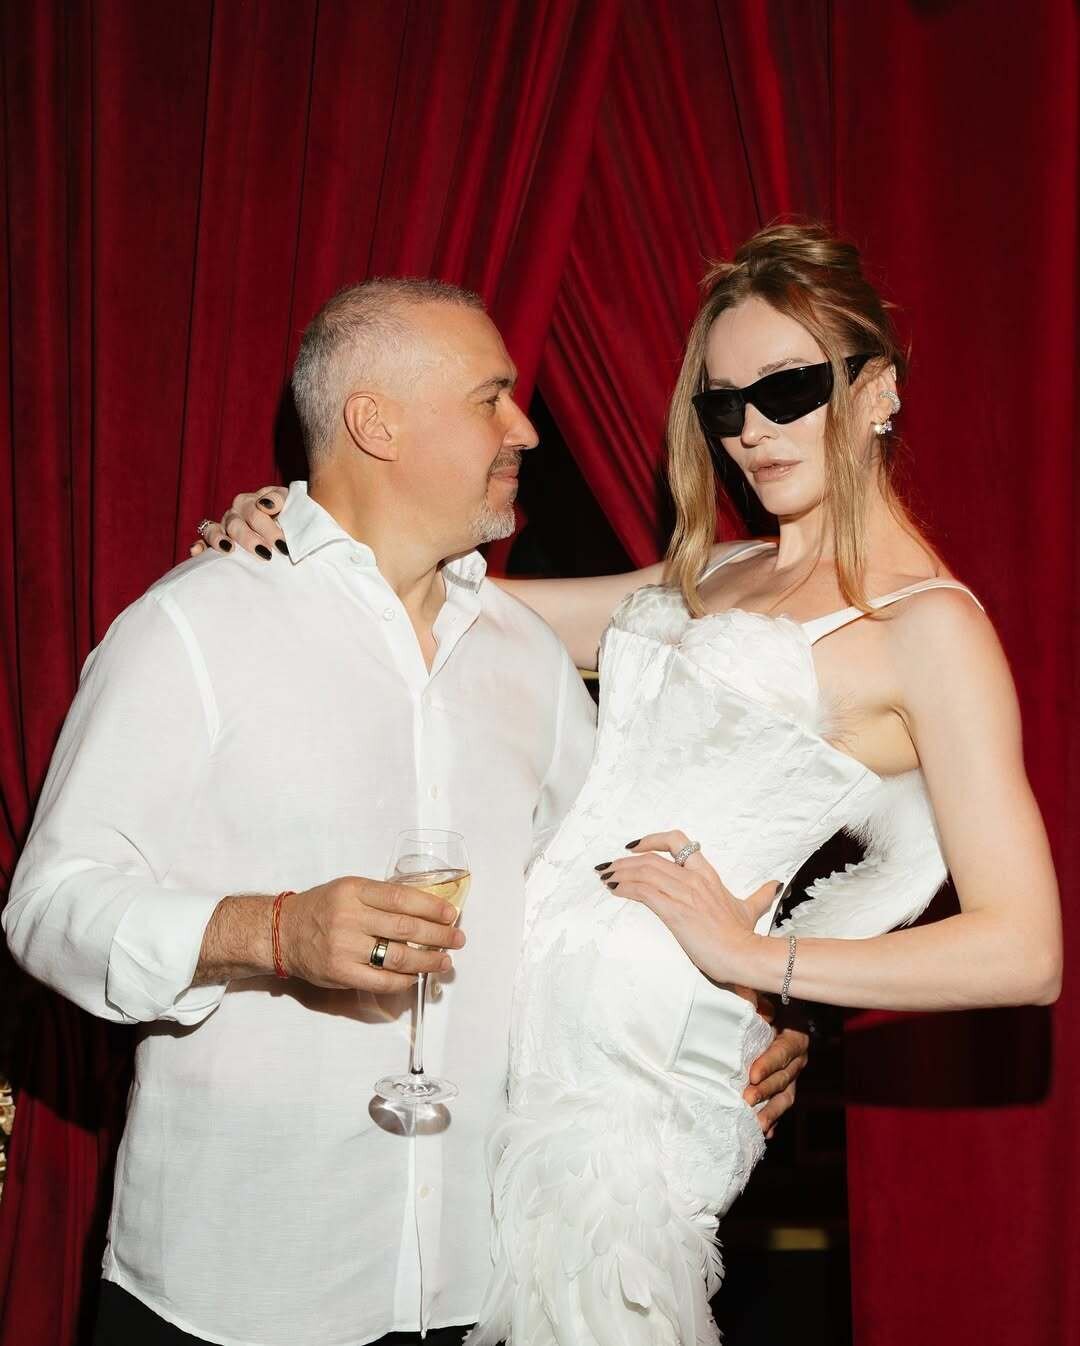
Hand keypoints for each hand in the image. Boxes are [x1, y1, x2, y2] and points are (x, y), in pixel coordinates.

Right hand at [191, 485, 287, 558]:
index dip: (269, 529)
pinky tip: (197, 552)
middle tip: (265, 554)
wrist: (281, 522)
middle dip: (250, 539)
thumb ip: (279, 499)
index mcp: (249, 502)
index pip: (256, 513)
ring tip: (228, 549)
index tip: (282, 545)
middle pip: (236, 525)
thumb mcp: (287, 501)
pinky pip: (202, 542)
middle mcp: (233, 513)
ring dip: (219, 540)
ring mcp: (222, 527)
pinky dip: (198, 546)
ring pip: (214, 531)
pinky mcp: (214, 541)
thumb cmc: (284, 512)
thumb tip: (266, 505)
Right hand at [279, 875, 465, 992]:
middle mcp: (349, 917)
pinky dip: (404, 980)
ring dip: (427, 961)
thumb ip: (381, 898)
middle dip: (438, 935)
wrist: (283, 932)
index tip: (451, 914)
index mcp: (354, 891)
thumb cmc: (322, 908)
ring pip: (397, 957)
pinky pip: (381, 980)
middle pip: (405, 928)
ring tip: (444, 961)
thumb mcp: (348, 890)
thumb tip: (426, 910)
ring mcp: (344, 947)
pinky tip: (416, 976)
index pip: (402, 898)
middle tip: (457, 939)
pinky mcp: (340, 973)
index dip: (431, 907)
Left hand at [601, 829, 775, 985]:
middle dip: (624, 861)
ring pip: (644, 871)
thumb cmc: (743, 936)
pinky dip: (626, 887)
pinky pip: (644, 891)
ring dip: (620, 872)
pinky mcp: (675, 910)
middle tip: (608, 867)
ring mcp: (684, 893)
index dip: (651, 839)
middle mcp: (693, 878)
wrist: (744, 956)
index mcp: (707, 874)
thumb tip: (775, 884)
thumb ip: (761, 895)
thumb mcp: (752, 909)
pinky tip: (615, 890)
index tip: (633, 846)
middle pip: (651, 857)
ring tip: (606, 877)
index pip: (678, 841)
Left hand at [743, 1006, 809, 1137]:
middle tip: (746, 1100)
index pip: (783, 1052)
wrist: (782, 1012)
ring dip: (771, 1112)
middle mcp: (797, 1060)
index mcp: (795, 1036)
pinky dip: (773, 1120)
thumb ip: (756, 997)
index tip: (752, 1074)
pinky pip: (780, 1106)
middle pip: (783, 1079)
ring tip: (756, 1126)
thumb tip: (750, 1001)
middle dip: (765, 1091)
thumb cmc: (768, 1002)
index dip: (769, 1063)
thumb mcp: (764, 995)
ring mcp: (793, 1077)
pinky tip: (764, 1133)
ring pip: (785, 1098)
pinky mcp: (785, 1088)